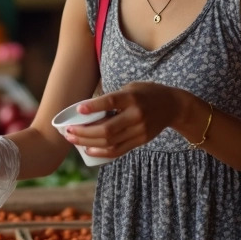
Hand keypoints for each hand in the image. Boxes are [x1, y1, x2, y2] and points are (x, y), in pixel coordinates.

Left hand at [65, 81, 184, 158]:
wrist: (173, 106)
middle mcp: (136, 115)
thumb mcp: (131, 87)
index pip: (111, 102)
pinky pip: (118, 150)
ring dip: (88, 142)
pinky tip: (88, 149)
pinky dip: (101, 152)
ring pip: (110, 142)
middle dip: (84, 132)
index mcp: (132, 97)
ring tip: (72, 139)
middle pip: (107, 129)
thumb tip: (85, 108)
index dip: (94, 106)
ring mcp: (139, 131)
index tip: (78, 108)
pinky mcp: (141, 141)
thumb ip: (112, 97)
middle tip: (68, 131)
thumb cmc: (146, 93)